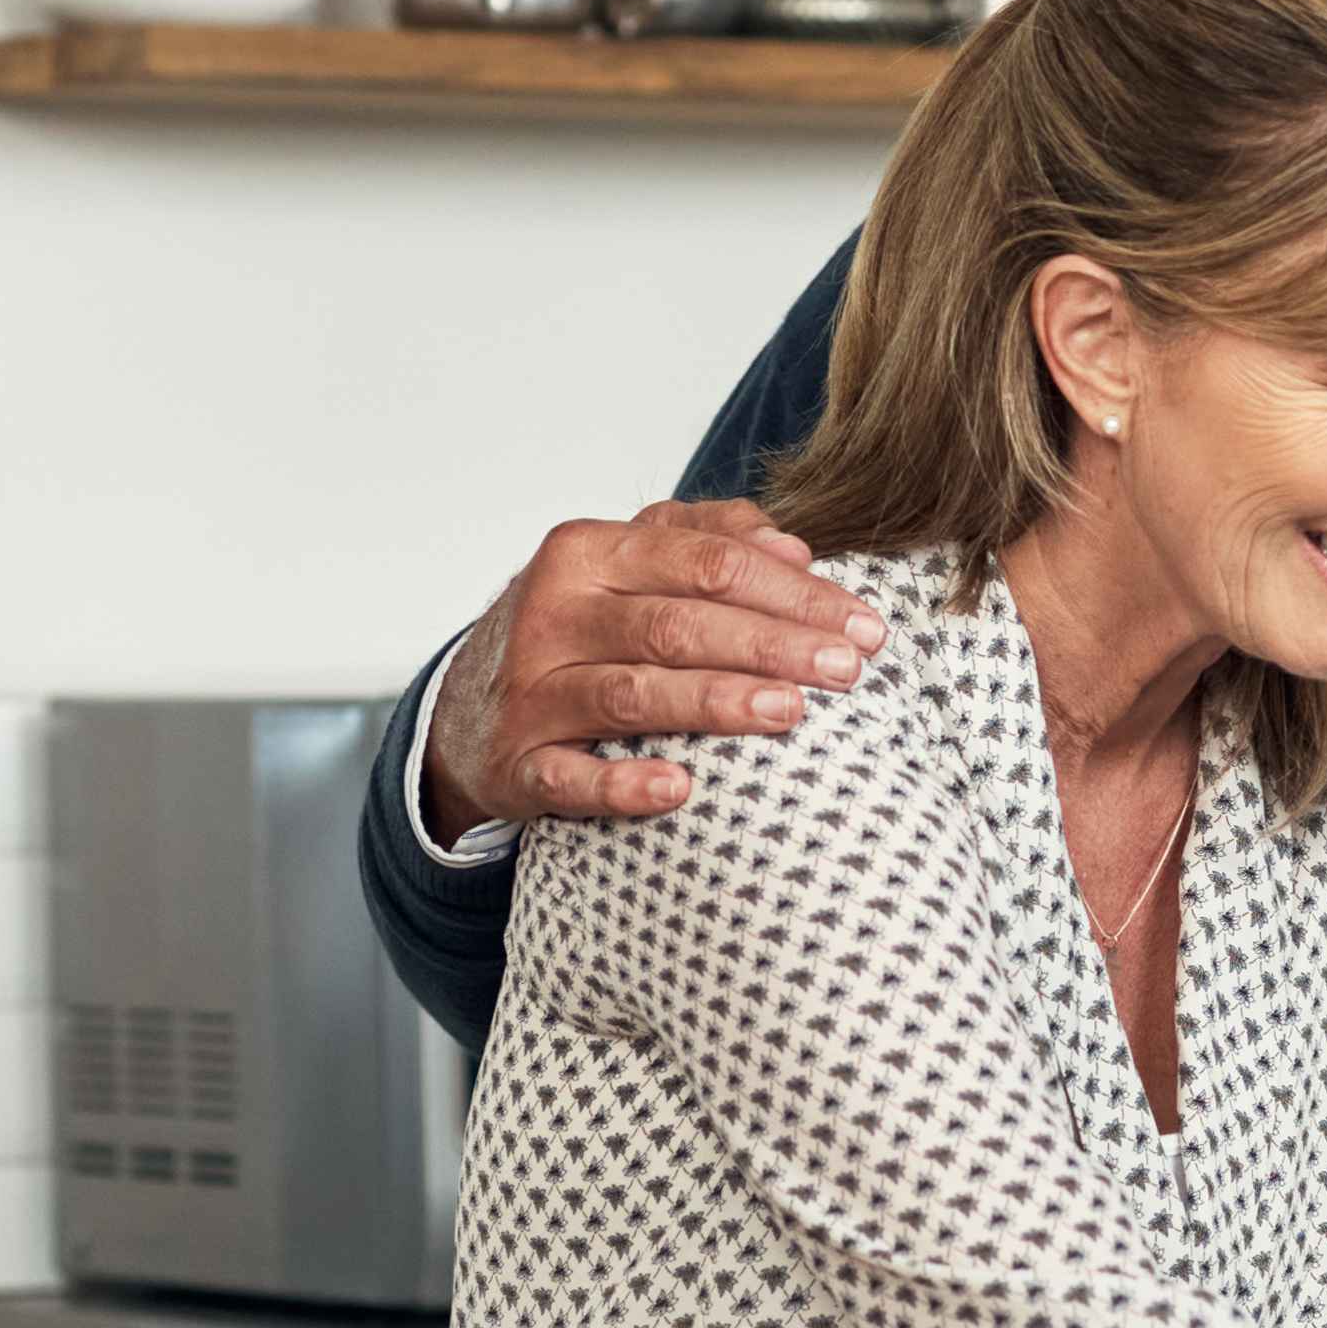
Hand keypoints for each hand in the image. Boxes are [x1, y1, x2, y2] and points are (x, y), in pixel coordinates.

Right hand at [420, 501, 889, 844]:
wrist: (463, 711)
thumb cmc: (579, 629)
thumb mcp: (627, 565)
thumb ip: (710, 538)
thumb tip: (795, 547)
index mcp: (588, 550)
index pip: (706, 561)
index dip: (792, 591)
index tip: (862, 623)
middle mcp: (554, 613)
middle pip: (676, 623)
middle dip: (772, 644)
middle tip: (847, 669)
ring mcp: (530, 691)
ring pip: (632, 693)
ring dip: (715, 702)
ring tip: (789, 712)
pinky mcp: (516, 764)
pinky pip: (570, 779)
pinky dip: (622, 785)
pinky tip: (680, 789)